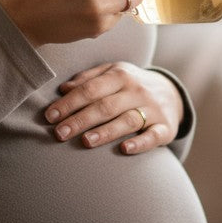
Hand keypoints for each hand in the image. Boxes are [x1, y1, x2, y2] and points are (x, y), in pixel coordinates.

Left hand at [44, 63, 184, 154]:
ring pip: (128, 120)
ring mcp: (153, 109)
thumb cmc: (131, 85)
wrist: (171, 92)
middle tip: (60, 134)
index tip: (50, 116)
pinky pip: (153, 136)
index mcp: (121, 75)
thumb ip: (88, 79)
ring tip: (85, 142)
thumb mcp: (112, 73)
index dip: (70, 102)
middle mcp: (137, 90)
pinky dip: (140, 143)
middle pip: (106, 106)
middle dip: (81, 120)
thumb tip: (63, 89)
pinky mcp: (165, 127)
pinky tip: (125, 149)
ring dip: (106, 132)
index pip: (91, 89)